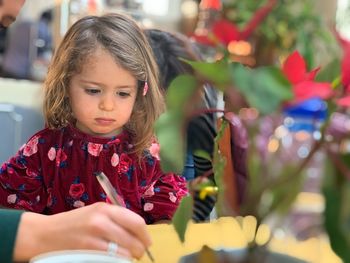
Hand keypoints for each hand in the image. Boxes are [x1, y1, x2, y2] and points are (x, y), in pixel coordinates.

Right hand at [13, 202, 151, 260]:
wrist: (45, 233)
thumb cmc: (73, 223)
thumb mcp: (95, 212)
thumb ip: (116, 219)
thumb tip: (138, 232)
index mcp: (106, 208)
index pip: (137, 222)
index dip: (146, 235)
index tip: (147, 242)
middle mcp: (102, 221)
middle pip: (134, 240)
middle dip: (140, 250)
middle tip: (138, 254)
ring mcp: (94, 237)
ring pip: (125, 253)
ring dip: (129, 258)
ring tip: (126, 257)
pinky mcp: (87, 251)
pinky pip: (112, 260)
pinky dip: (118, 262)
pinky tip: (114, 260)